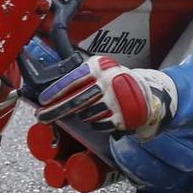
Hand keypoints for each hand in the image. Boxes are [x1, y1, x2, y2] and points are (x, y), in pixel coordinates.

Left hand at [37, 57, 176, 139]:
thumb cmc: (117, 82)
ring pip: (87, 114)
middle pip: (76, 100)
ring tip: (90, 111)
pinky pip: (100, 125)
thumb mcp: (101, 71)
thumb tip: (54, 95)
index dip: (56, 90)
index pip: (74, 79)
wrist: (149, 93)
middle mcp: (108, 81)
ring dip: (83, 116)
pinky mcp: (123, 115)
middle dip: (56, 110)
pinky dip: (96, 124)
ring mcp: (117, 99)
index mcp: (100, 67)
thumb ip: (81, 79)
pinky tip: (101, 117)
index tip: (43, 100)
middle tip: (43, 116)